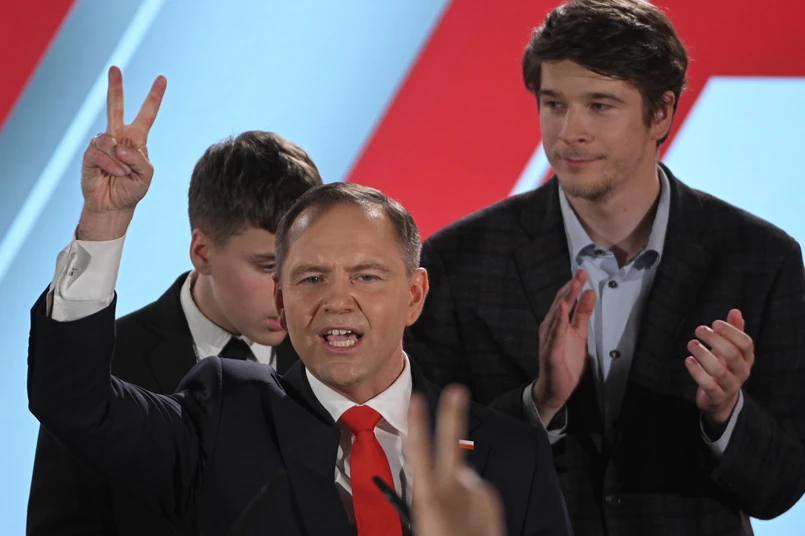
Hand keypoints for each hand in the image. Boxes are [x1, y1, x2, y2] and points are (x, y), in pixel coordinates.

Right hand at [78, 66, 165, 239]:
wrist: (114, 206)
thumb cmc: (132, 189)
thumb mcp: (146, 175)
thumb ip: (139, 158)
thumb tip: (119, 146)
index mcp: (137, 139)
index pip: (147, 114)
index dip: (154, 97)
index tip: (162, 78)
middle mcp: (119, 137)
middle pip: (115, 107)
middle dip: (115, 88)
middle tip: (115, 68)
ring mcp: (103, 144)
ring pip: (110, 140)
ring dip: (119, 160)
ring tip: (122, 173)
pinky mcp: (90, 154)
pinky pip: (100, 152)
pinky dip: (110, 164)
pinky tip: (112, 173)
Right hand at [406, 385, 505, 535]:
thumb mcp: (425, 522)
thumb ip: (435, 497)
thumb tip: (459, 475)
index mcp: (427, 499)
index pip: (418, 454)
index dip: (417, 426)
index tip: (416, 400)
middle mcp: (452, 492)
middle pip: (451, 446)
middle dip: (453, 416)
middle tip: (457, 390)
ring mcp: (475, 497)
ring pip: (467, 478)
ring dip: (462, 488)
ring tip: (457, 521)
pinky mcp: (491, 503)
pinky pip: (481, 493)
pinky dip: (476, 500)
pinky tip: (471, 522)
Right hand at [532, 269, 595, 423]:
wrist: (555, 388)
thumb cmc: (566, 361)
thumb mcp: (579, 334)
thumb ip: (583, 315)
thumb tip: (589, 293)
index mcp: (557, 323)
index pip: (565, 300)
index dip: (573, 286)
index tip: (583, 272)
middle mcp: (550, 328)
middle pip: (560, 304)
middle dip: (570, 288)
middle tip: (580, 273)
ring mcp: (548, 339)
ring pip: (556, 316)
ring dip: (565, 299)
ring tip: (573, 285)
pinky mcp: (550, 352)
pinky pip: (555, 334)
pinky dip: (559, 320)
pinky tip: (563, 309)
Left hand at [685, 309, 753, 434]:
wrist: (721, 400)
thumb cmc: (724, 367)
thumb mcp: (730, 349)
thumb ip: (734, 331)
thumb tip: (735, 311)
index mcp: (747, 358)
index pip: (746, 343)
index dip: (731, 331)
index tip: (714, 323)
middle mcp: (742, 372)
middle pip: (732, 354)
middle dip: (715, 340)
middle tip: (698, 329)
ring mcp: (730, 386)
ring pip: (719, 371)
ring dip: (703, 355)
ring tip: (691, 343)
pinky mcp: (716, 397)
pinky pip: (709, 385)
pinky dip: (698, 373)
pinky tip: (688, 360)